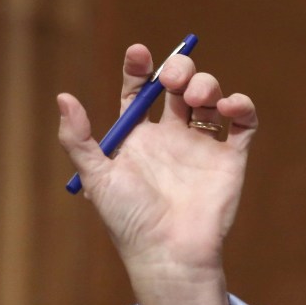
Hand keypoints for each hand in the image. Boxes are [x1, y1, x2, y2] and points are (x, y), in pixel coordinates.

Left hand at [58, 44, 258, 304]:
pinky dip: (241, 105)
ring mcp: (201, 144)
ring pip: (209, 96)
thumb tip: (63, 96)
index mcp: (136, 137)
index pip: (138, 91)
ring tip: (195, 97)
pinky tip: (228, 106)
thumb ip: (78, 138)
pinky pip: (242, 122)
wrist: (167, 252)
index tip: (137, 52)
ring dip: (206, 84)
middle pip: (177, 86)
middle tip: (173, 78)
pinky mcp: (230, 157)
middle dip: (177, 70)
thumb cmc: (127, 218)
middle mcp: (169, 136)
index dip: (138, 68)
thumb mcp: (96, 175)